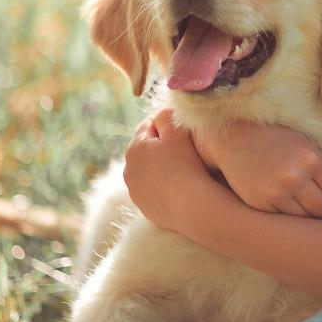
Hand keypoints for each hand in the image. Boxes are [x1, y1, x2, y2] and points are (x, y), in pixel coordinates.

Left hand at [123, 109, 214, 233]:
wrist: (193, 206)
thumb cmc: (187, 165)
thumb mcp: (178, 132)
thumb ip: (166, 116)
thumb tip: (161, 114)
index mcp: (134, 148)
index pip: (148, 125)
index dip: (167, 124)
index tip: (184, 129)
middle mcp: (128, 169)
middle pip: (146, 149)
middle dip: (161, 145)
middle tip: (185, 148)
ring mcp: (135, 191)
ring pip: (148, 170)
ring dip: (160, 166)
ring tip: (182, 169)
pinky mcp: (144, 207)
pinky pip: (153, 189)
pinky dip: (162, 185)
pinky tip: (179, 186)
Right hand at [191, 121, 321, 217]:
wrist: (236, 138)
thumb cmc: (278, 140)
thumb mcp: (307, 146)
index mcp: (311, 159)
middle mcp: (294, 177)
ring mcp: (275, 192)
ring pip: (305, 219)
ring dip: (309, 214)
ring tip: (304, 202)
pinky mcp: (260, 204)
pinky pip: (285, 220)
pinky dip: (290, 215)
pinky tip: (287, 203)